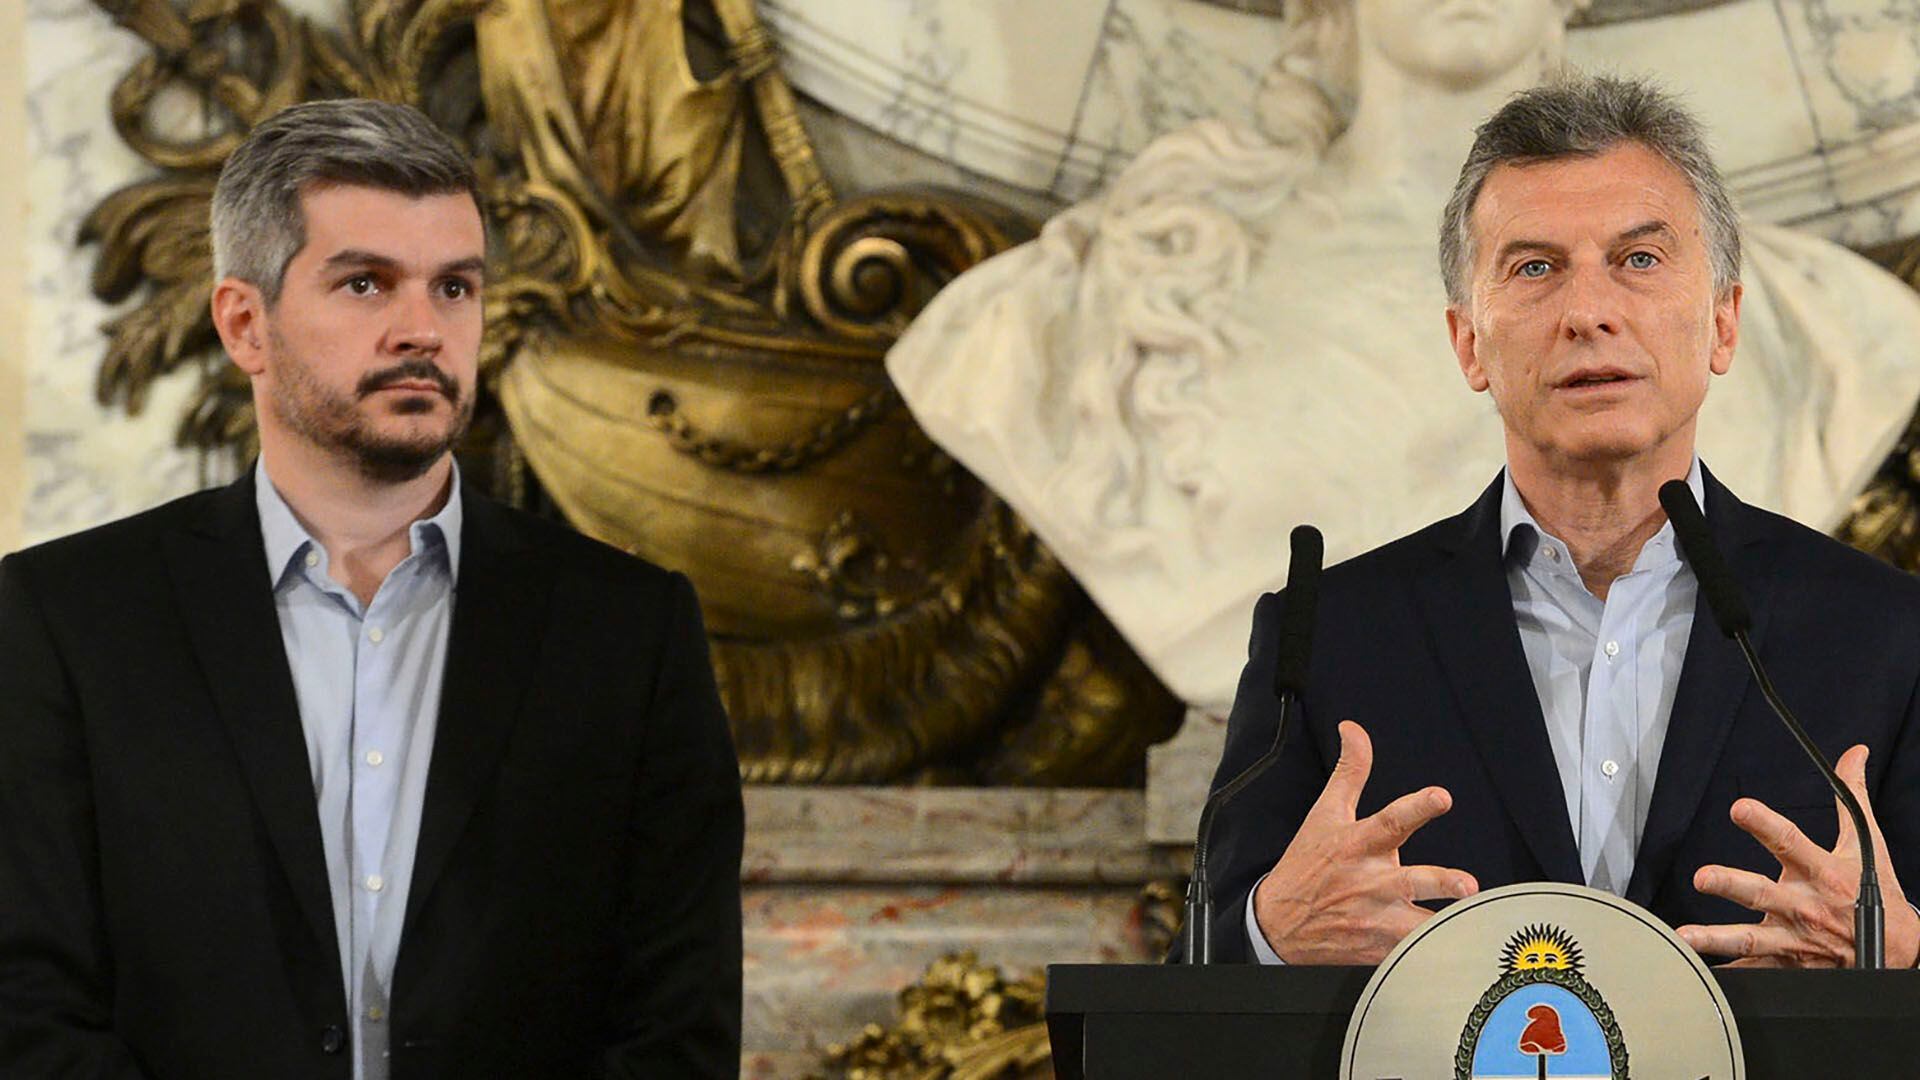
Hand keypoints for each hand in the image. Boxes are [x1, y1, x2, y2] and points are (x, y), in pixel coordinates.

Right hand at [1252, 720, 1478, 963]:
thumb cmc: (1307, 863)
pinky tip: (1453, 950)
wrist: (1278, 924)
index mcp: (1358, 844)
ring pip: (1419, 924)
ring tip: (1468, 925)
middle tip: (1467, 885)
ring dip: (1443, 924)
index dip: (1418, 807)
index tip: (1441, 797)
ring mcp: (1376, 918)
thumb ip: (1350, 772)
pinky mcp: (1379, 948)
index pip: (1391, 820)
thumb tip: (1354, 728)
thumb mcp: (1325, 814)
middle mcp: (1370, 881)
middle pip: (1413, 880)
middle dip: (1441, 882)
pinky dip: (1432, 951)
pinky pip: (1413, 952)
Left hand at [1676, 745, 1919, 967]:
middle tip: (1703, 877)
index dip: (1765, 824)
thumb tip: (1854, 754)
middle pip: (1764, 893)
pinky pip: (1757, 972)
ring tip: (1687, 937)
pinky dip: (1733, 977)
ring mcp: (1796, 938)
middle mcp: (1805, 905)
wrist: (1899, 950)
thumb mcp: (1868, 844)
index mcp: (1822, 872)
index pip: (1790, 841)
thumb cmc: (1876, 893)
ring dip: (1718, 938)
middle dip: (1733, 885)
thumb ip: (1852, 797)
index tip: (1740, 807)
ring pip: (1752, 938)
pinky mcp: (1791, 963)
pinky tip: (1702, 977)